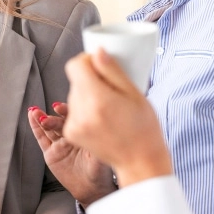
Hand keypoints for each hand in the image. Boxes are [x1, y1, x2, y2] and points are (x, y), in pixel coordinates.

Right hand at [28, 103, 115, 205]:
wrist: (91, 189)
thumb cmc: (100, 172)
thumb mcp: (100, 158)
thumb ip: (96, 145)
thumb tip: (97, 131)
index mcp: (83, 133)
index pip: (74, 119)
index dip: (65, 111)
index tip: (58, 108)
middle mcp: (71, 136)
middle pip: (59, 123)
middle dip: (52, 119)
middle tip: (45, 119)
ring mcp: (60, 143)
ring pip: (49, 128)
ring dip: (41, 118)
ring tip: (34, 112)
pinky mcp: (51, 152)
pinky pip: (42, 138)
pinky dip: (36, 127)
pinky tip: (31, 116)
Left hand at [63, 49, 172, 186]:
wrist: (139, 162)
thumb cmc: (143, 128)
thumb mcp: (134, 93)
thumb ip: (112, 70)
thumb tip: (96, 51)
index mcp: (97, 99)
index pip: (74, 66)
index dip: (87, 61)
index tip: (100, 66)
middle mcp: (80, 112)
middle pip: (75, 80)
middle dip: (91, 80)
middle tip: (113, 92)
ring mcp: (73, 124)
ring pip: (74, 95)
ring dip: (88, 95)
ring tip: (110, 108)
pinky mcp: (70, 133)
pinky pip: (73, 110)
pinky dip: (84, 110)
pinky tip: (102, 119)